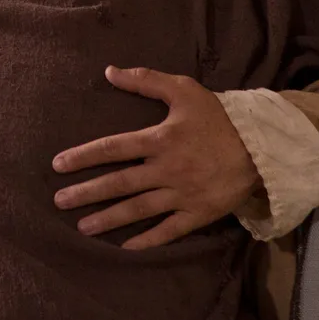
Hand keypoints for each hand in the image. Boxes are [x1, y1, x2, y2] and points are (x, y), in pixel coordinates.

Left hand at [52, 66, 260, 248]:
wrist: (260, 146)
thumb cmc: (218, 116)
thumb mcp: (184, 90)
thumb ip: (146, 80)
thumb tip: (110, 71)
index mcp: (159, 138)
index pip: (112, 148)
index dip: (83, 156)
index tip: (58, 165)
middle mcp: (165, 169)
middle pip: (118, 183)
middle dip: (86, 193)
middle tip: (59, 202)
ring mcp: (181, 194)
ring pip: (137, 210)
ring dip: (108, 219)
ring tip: (82, 228)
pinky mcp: (197, 214)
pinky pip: (168, 230)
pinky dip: (146, 240)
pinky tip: (125, 248)